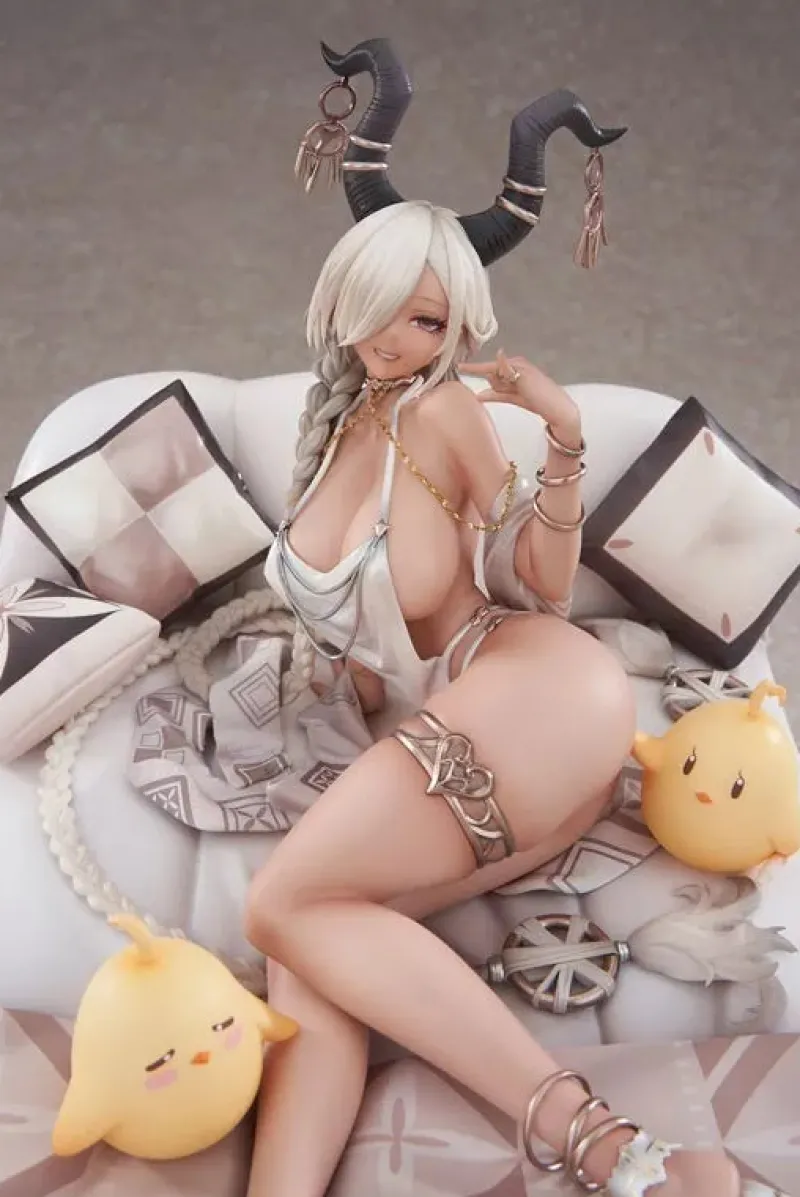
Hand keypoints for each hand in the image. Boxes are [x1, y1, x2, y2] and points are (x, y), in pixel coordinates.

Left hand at [460, 349, 579, 435]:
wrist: (555, 406)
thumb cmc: (536, 401)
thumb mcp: (512, 397)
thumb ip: (496, 394)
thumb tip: (477, 395)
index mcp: (514, 366)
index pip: (491, 368)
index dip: (474, 368)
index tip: (459, 367)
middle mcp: (515, 362)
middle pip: (492, 373)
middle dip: (497, 387)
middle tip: (518, 394)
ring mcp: (519, 364)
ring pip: (497, 375)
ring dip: (504, 387)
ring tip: (524, 392)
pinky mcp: (522, 370)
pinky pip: (505, 368)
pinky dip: (501, 364)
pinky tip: (500, 356)